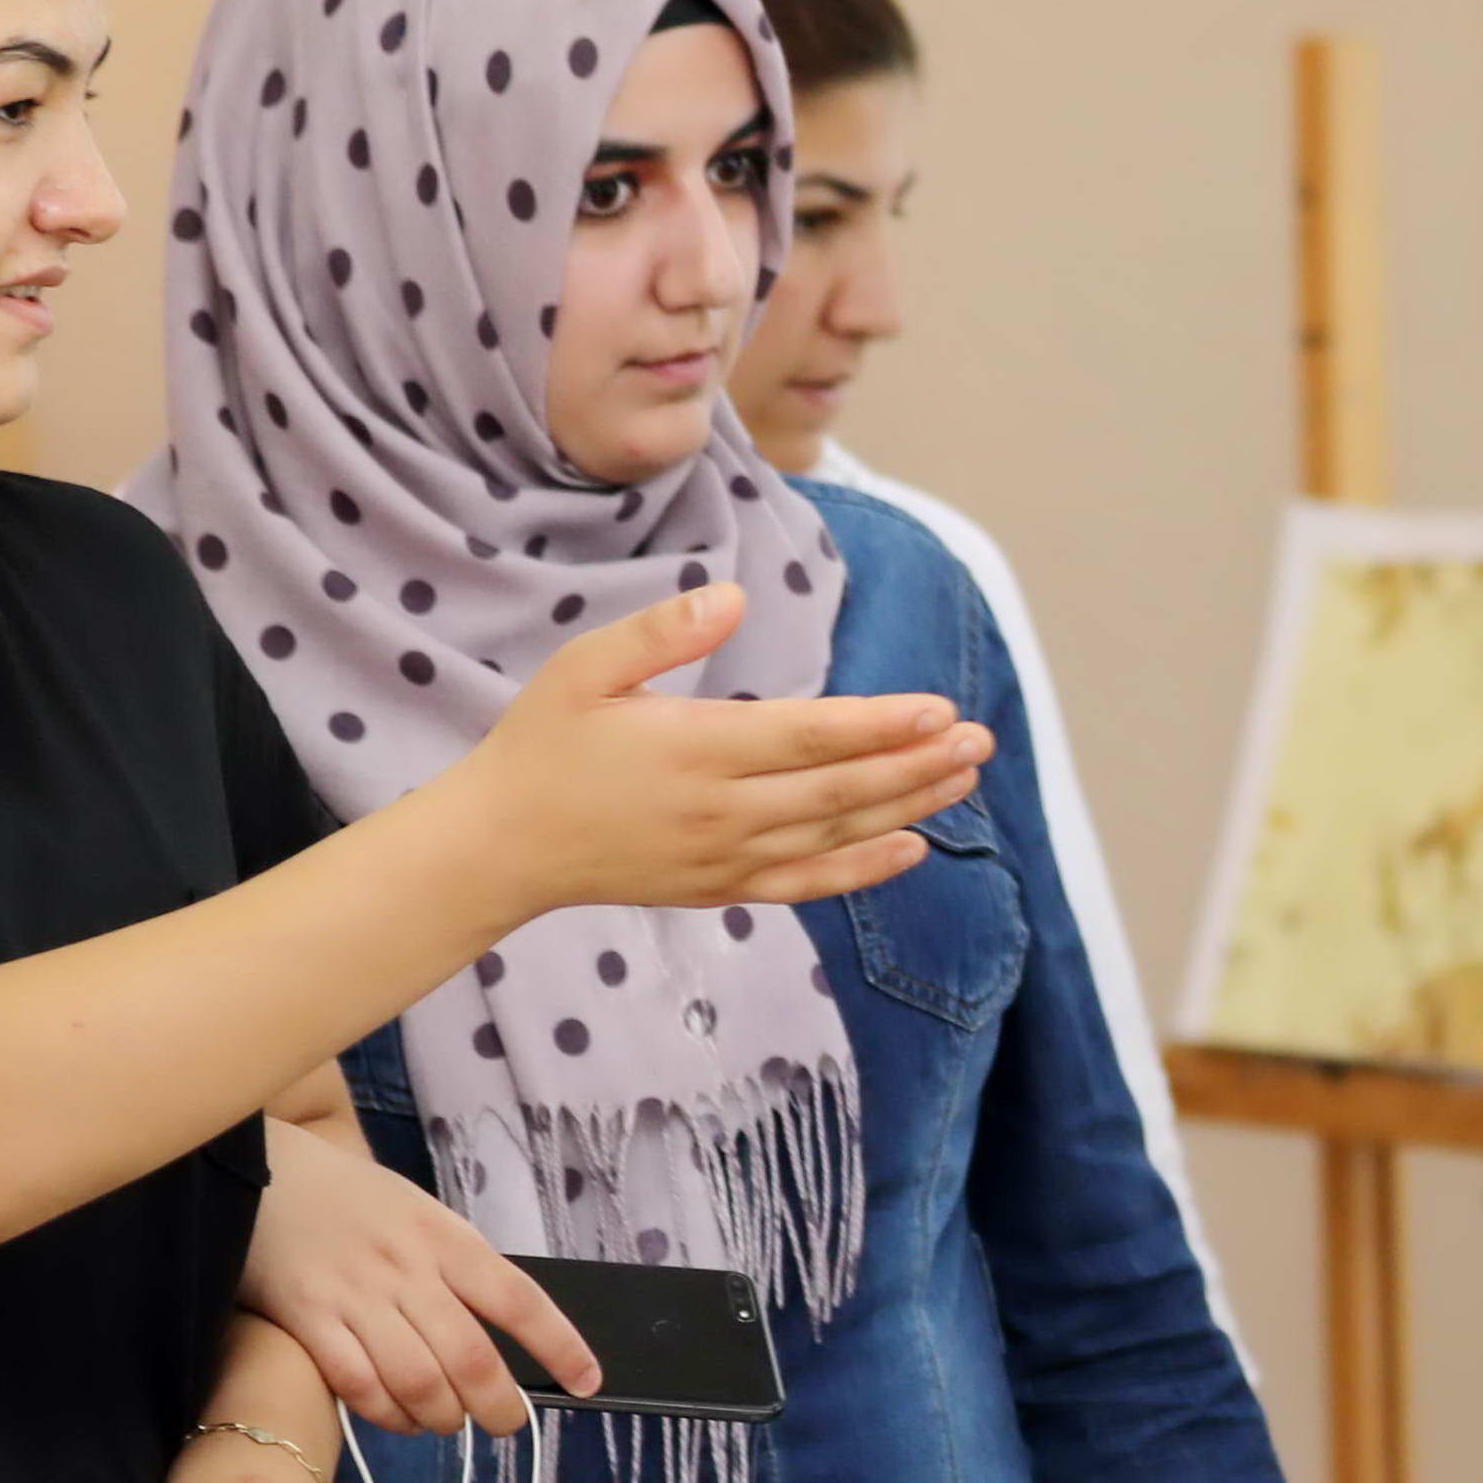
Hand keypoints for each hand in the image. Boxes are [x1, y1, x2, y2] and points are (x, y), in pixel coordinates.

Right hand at [247, 1121, 592, 1433]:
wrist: (260, 1172)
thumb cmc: (349, 1198)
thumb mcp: (419, 1212)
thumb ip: (457, 1265)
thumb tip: (505, 1324)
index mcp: (447, 1238)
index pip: (518, 1299)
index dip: (560, 1346)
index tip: (588, 1382)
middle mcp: (408, 1269)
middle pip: (469, 1358)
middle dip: (498, 1406)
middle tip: (506, 1423)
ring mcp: (356, 1296)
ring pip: (418, 1381)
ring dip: (442, 1416)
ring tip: (448, 1421)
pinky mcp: (308, 1320)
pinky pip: (358, 1386)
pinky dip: (387, 1414)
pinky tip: (400, 1418)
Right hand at [447, 585, 987, 912]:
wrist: (501, 846)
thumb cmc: (542, 744)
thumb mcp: (583, 669)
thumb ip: (658, 633)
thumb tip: (729, 595)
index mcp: (694, 749)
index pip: (808, 738)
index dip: (879, 726)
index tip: (939, 709)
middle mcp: (721, 811)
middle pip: (840, 790)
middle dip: (916, 764)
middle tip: (981, 740)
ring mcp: (725, 856)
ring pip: (836, 835)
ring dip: (907, 807)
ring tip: (965, 779)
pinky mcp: (721, 887)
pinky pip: (808, 884)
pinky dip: (864, 870)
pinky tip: (914, 849)